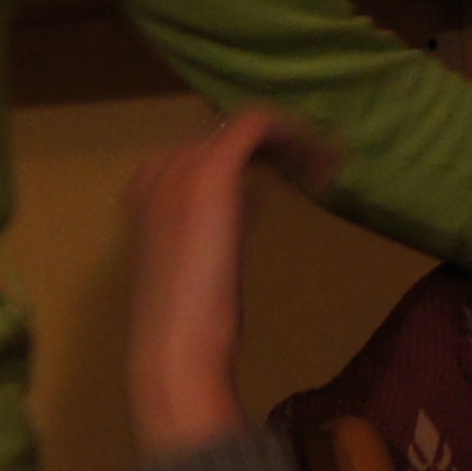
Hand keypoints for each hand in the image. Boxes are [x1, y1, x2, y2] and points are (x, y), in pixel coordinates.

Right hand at [124, 104, 335, 455]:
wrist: (174, 346)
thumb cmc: (188, 323)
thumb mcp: (197, 263)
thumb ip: (208, 229)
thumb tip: (242, 207)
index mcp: (146, 188)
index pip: (204, 151)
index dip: (251, 160)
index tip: (287, 182)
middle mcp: (160, 167)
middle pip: (225, 135)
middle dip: (273, 148)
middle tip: (315, 173)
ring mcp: (183, 166)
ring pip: (246, 125)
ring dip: (291, 141)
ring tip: (326, 167)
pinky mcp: (212, 172)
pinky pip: (258, 124)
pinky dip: (296, 136)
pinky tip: (324, 165)